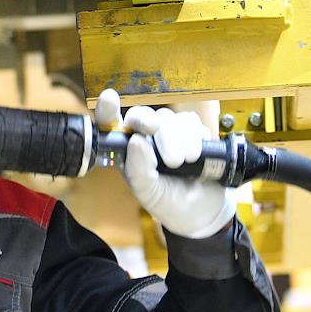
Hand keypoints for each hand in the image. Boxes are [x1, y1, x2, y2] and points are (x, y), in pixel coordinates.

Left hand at [94, 89, 234, 238]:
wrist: (202, 213)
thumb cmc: (168, 202)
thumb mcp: (148, 193)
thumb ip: (138, 170)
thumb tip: (136, 141)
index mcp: (127, 151)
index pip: (111, 125)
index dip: (108, 109)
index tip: (110, 98)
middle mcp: (145, 138)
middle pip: (142, 115)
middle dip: (148, 121)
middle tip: (155, 133)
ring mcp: (169, 134)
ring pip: (168, 118)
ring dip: (175, 138)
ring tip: (180, 162)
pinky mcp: (193, 133)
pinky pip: (191, 121)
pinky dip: (193, 136)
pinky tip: (194, 155)